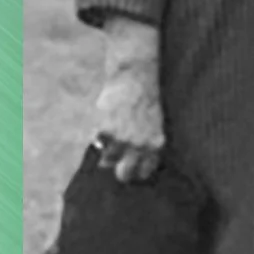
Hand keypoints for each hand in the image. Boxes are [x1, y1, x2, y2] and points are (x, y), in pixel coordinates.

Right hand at [93, 67, 164, 182]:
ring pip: (108, 160)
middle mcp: (140, 145)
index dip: (137, 173)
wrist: (136, 79)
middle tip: (115, 168)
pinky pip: (97, 143)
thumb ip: (147, 141)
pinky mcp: (106, 131)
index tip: (132, 173)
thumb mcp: (156, 123)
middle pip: (125, 174)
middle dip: (119, 174)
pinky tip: (104, 126)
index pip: (146, 171)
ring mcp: (122, 139)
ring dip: (107, 152)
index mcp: (156, 143)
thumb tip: (134, 158)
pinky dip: (98, 137)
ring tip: (110, 141)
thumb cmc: (147, 99)